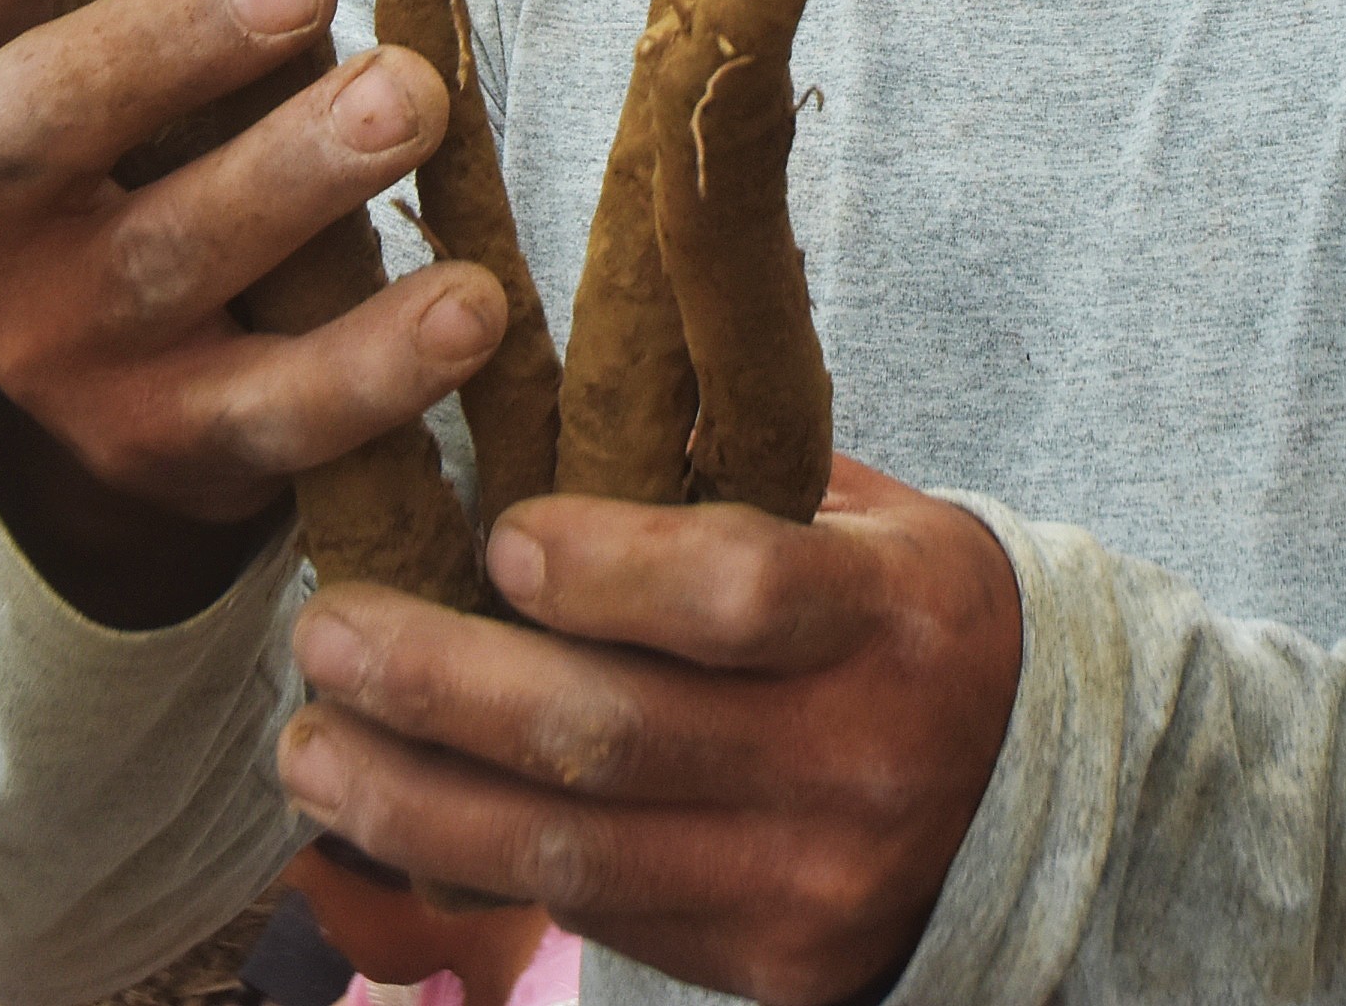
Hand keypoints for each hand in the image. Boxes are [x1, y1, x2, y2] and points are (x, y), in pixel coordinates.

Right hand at [0, 0, 509, 624]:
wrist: (93, 408)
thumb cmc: (126, 159)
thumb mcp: (89, 57)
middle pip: (39, 126)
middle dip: (166, 41)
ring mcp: (63, 353)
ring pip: (170, 262)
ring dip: (296, 177)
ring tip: (411, 97)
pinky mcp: (167, 450)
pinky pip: (276, 415)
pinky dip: (378, 362)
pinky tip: (474, 304)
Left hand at [274, 460, 1024, 1005]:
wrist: (1035, 790)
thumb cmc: (904, 613)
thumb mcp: (865, 519)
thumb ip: (728, 476)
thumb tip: (538, 397)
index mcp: (891, 613)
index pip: (739, 595)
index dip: (605, 569)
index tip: (500, 536)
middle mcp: (855, 755)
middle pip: (616, 735)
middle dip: (444, 685)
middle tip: (327, 630)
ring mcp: (809, 879)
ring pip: (572, 851)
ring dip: (411, 798)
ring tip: (310, 744)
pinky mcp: (767, 964)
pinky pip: (592, 918)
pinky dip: (470, 867)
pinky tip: (387, 814)